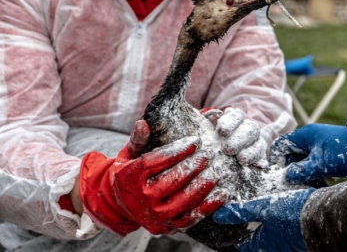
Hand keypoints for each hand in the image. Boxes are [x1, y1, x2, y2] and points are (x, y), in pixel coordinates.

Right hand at [79, 120, 226, 235]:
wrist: (121, 206)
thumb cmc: (130, 174)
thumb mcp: (128, 155)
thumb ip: (138, 140)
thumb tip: (144, 123)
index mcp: (132, 177)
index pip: (156, 161)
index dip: (177, 150)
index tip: (195, 140)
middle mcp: (143, 198)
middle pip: (172, 181)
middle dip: (193, 166)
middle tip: (209, 154)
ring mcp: (156, 215)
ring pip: (183, 200)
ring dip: (203, 186)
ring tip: (217, 171)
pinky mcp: (167, 227)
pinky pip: (190, 218)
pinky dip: (208, 207)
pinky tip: (221, 194)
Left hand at [201, 107, 267, 166]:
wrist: (212, 159)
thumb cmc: (203, 141)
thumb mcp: (199, 131)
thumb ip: (197, 126)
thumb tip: (190, 122)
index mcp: (232, 119)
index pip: (236, 115)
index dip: (230, 122)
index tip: (220, 131)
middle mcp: (246, 130)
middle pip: (250, 129)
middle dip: (240, 139)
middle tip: (228, 149)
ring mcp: (255, 144)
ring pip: (259, 144)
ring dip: (251, 152)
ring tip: (241, 160)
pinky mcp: (259, 160)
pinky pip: (264, 159)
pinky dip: (261, 162)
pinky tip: (257, 167)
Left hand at [213, 188, 315, 251]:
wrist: (324, 214)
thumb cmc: (294, 213)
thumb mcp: (264, 208)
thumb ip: (242, 211)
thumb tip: (220, 215)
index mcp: (263, 244)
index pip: (242, 245)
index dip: (233, 235)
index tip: (227, 225)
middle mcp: (276, 248)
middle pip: (257, 242)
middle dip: (250, 230)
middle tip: (243, 216)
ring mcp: (289, 244)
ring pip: (271, 236)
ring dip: (266, 226)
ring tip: (262, 211)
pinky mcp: (300, 236)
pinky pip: (284, 232)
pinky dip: (279, 223)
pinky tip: (280, 211)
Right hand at [270, 124, 346, 184]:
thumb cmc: (346, 151)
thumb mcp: (322, 163)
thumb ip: (302, 170)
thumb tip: (286, 177)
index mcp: (305, 135)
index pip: (281, 145)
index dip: (276, 160)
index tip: (278, 175)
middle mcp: (309, 140)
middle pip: (290, 156)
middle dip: (291, 171)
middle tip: (294, 186)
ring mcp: (317, 147)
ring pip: (301, 163)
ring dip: (302, 176)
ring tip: (308, 188)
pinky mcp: (325, 156)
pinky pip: (311, 166)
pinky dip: (312, 176)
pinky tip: (318, 186)